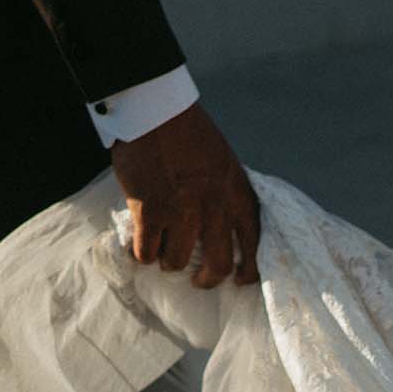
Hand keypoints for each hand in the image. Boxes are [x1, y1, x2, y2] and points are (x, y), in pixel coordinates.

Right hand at [107, 102, 260, 287]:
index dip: (249, 269)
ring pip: (178, 262)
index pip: (254, 243)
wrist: (156, 111)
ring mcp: (182, 212)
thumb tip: (222, 225)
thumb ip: (226, 193)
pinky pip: (147, 253)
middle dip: (207, 279)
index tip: (240, 279)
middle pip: (219, 266)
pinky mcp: (151, 212)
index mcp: (237, 193)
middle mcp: (215, 208)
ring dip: (168, 262)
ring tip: (161, 253)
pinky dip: (142, 255)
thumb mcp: (223, 161)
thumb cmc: (188, 132)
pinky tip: (138, 248)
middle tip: (197, 279)